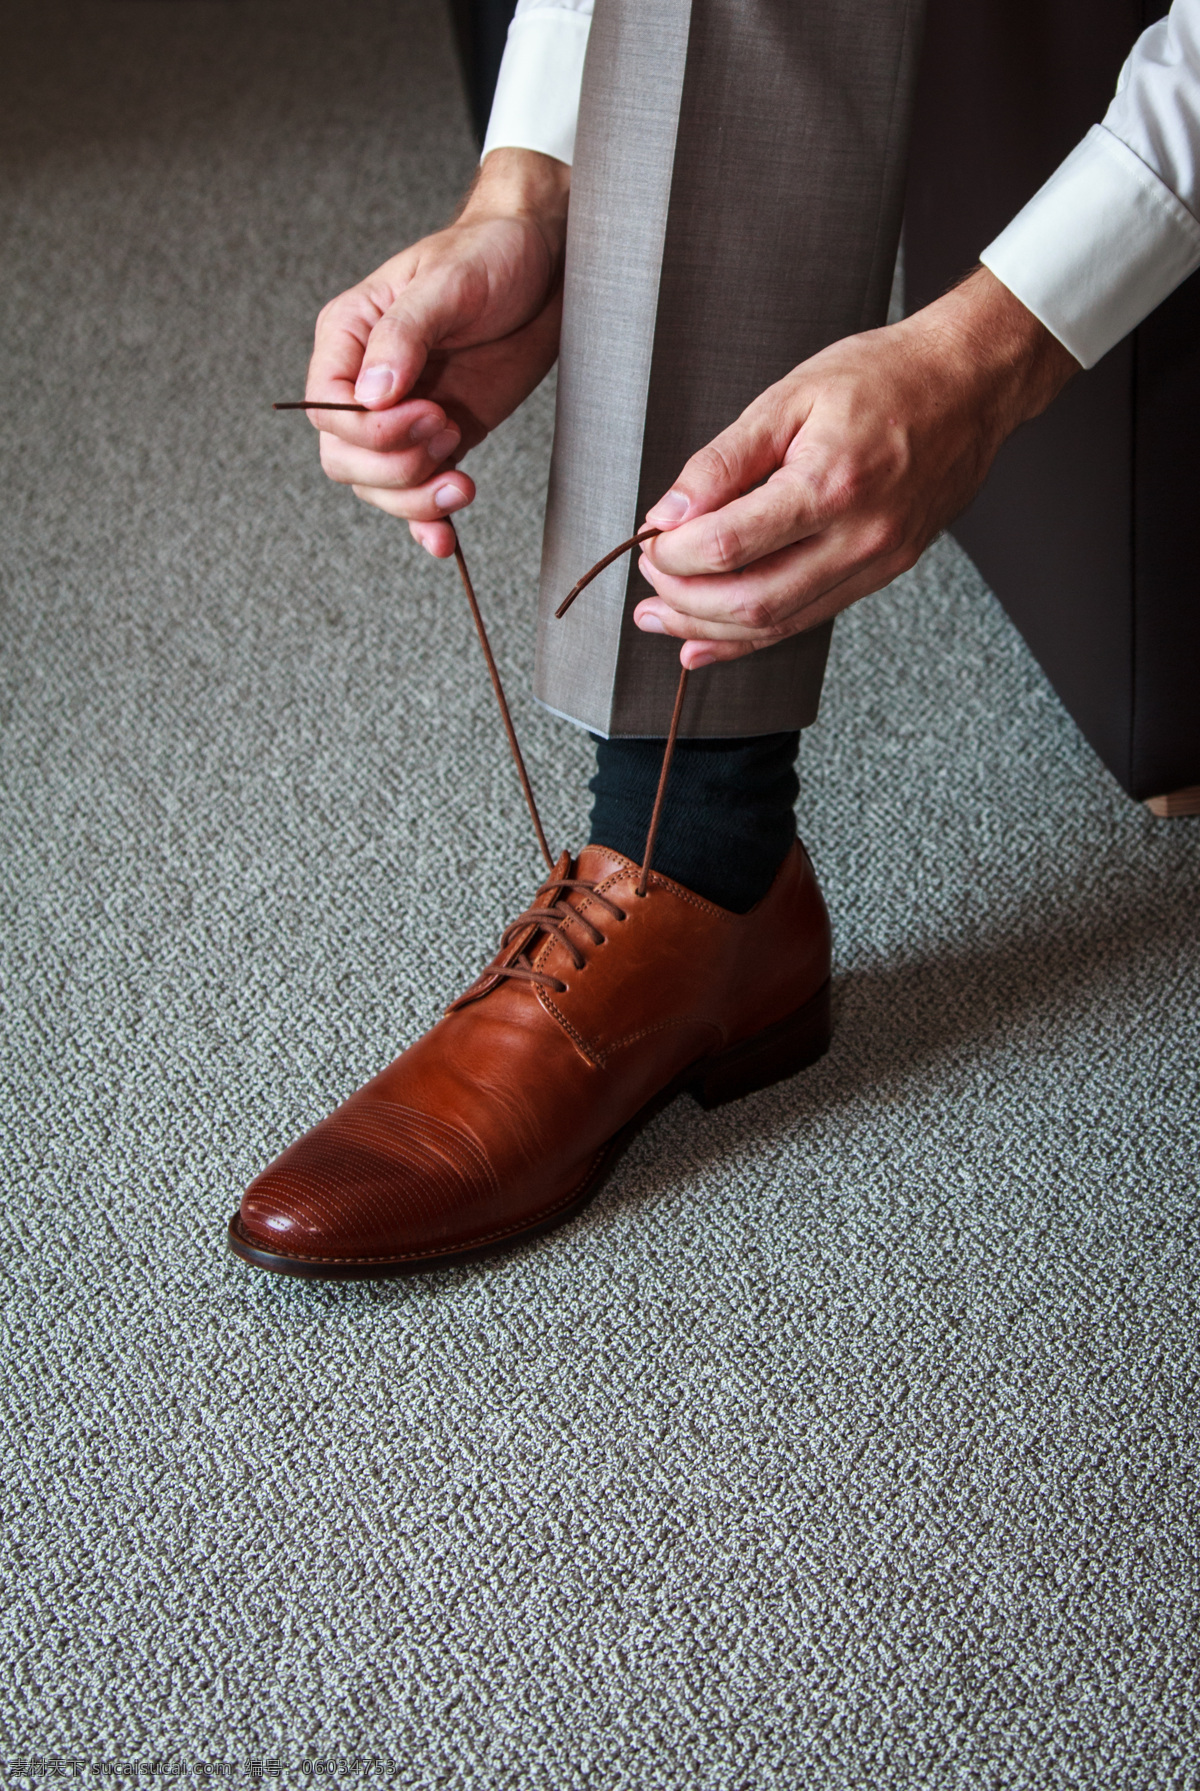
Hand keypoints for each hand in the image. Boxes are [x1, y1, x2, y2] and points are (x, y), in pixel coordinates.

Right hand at [306, 149, 569, 557]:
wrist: (543, 267)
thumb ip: (404, 335)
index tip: (422, 413)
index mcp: (350, 336)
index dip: (367, 429)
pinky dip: (429, 522)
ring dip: (416, 499)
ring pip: (378, 486)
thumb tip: (371, 393)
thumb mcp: (447, 281)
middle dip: (395, 466)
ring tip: (462, 482)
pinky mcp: (440, 439)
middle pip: (345, 458)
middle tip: (447, 431)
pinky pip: (418, 494)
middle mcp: (367, 382)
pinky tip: (445, 538)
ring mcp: (403, 417)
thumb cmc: (489, 254)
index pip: (325, 407)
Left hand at [633, 268, 1079, 665]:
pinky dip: (750, 638)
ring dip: (708, 630)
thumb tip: (668, 512)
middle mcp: (858, 536)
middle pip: (751, 601)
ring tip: (660, 620)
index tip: (650, 538)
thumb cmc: (884, 377)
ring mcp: (876, 562)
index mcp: (830, 483)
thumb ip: (723, 461)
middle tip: (649, 580)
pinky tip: (706, 642)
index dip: (675, 554)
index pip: (730, 545)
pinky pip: (807, 619)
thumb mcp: (789, 397)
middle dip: (684, 600)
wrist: (970, 384)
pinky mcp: (883, 574)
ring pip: (778, 624)